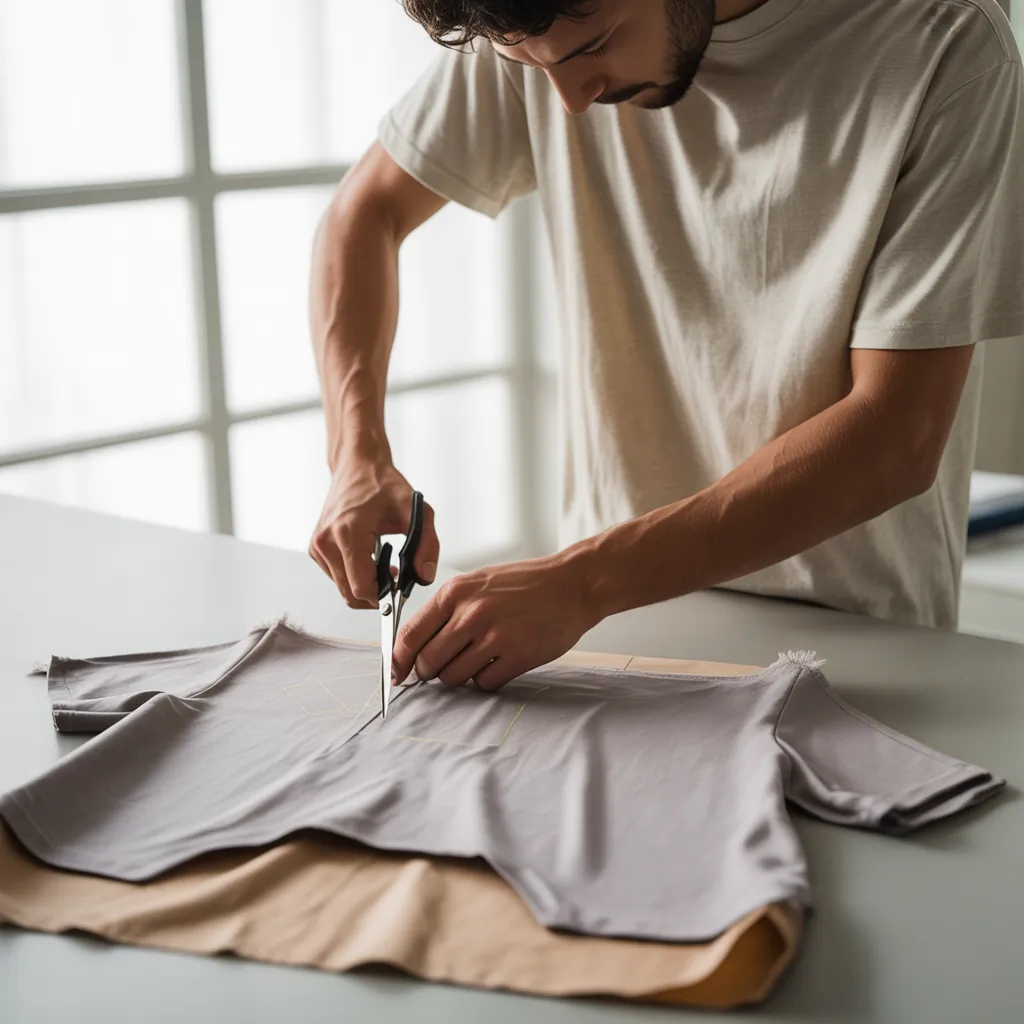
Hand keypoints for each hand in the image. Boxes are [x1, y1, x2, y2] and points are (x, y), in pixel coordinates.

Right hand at [309, 457, 438, 608]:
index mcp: (348, 532)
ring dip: (366, 584)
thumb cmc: (384, 485)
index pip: (361, 587)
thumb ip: (427, 544)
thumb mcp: (416, 510)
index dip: (384, 596)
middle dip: (376, 594)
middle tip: (396, 577)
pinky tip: (370, 557)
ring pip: (343, 588)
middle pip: (350, 594)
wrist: (357, 466)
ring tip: (384, 562)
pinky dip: (355, 575)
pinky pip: (337, 577)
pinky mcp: (315, 548)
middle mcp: (326, 541)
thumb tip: (424, 576)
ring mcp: (317, 546)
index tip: (399, 586)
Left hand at [392, 553, 601, 690]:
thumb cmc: (524, 584)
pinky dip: (486, 680)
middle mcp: (470, 614)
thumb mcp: (478, 583)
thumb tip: (415, 645)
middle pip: (428, 662)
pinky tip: (498, 664)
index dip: (398, 661)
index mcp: (455, 593)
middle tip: (444, 667)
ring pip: (454, 677)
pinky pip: (484, 683)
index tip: (397, 675)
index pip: (410, 635)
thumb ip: (447, 610)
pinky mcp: (518, 656)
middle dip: (431, 672)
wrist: (572, 585)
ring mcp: (494, 636)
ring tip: (477, 660)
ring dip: (460, 676)